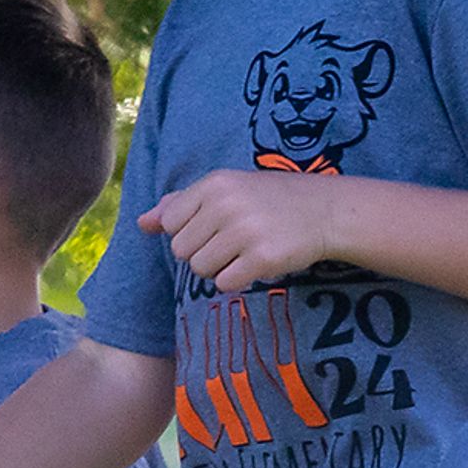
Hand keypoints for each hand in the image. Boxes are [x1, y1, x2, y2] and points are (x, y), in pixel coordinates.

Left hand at [141, 169, 348, 290]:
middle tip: (233, 241)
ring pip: (200, 269)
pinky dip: (237, 280)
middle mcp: (227, 204)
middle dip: (202, 252)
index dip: (189, 231)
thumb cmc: (269, 200)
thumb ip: (181, 205)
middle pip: (181, 250)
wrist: (325, 210)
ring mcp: (245, 231)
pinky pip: (225, 284)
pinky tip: (256, 263)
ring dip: (219, 268)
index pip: (170, 223)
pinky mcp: (263, 258)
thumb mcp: (225, 190)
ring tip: (244, 251)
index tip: (216, 225)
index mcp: (214, 183)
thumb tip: (142, 223)